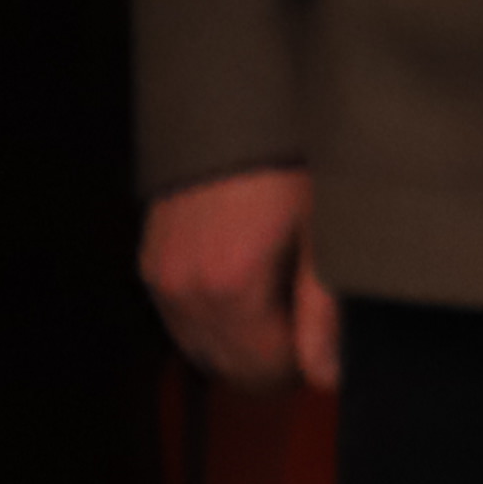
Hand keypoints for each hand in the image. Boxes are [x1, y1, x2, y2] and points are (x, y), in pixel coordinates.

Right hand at [139, 166, 339, 391]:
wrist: (240, 107)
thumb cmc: (293, 162)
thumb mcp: (325, 233)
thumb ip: (323, 312)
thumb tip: (326, 376)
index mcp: (229, 288)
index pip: (263, 372)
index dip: (304, 366)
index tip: (329, 343)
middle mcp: (184, 289)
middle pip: (228, 367)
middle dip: (273, 359)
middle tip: (313, 325)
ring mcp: (162, 275)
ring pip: (203, 347)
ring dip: (243, 341)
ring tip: (286, 299)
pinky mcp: (154, 260)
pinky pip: (183, 317)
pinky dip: (217, 318)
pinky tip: (253, 283)